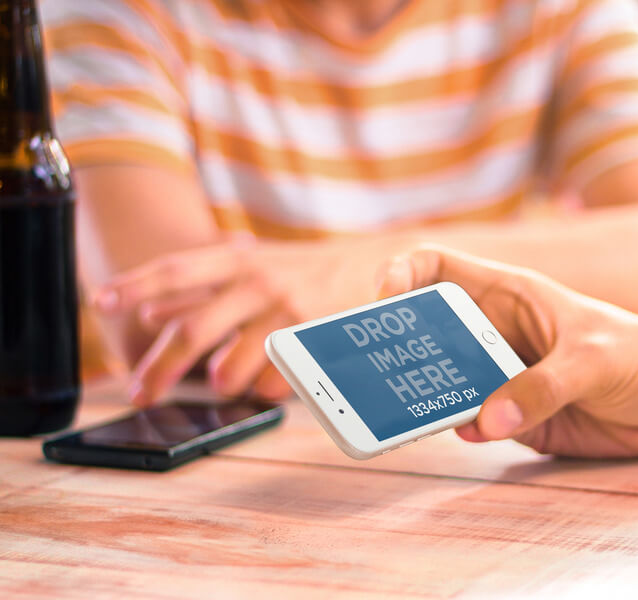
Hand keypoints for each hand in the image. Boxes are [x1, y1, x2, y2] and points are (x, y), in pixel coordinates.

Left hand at [92, 235, 411, 405]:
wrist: (374, 264)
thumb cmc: (303, 269)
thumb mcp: (254, 265)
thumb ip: (202, 288)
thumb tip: (149, 312)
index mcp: (239, 259)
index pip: (178, 268)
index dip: (136, 284)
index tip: (102, 304)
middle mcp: (259, 281)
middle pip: (194, 329)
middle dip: (160, 367)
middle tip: (140, 393)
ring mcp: (287, 311)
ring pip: (232, 365)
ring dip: (219, 381)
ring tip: (220, 384)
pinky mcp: (314, 339)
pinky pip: (274, 382)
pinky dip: (263, 388)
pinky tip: (267, 381)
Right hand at [378, 245, 637, 457]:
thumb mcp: (595, 358)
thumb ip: (543, 386)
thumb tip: (486, 420)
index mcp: (507, 294)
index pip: (437, 269)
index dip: (401, 274)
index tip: (383, 301)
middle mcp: (492, 331)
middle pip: (425, 331)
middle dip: (393, 345)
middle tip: (365, 368)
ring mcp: (497, 374)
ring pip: (440, 379)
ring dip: (418, 392)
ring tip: (396, 406)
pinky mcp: (508, 414)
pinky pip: (468, 419)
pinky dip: (456, 425)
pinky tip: (466, 431)